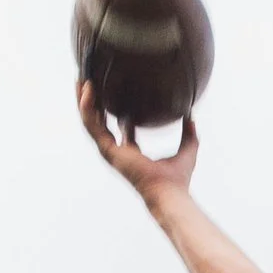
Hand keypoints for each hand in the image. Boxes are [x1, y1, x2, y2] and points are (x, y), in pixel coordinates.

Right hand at [78, 78, 200, 203]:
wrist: (170, 192)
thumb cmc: (177, 179)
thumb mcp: (187, 149)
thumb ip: (188, 133)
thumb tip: (192, 117)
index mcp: (131, 153)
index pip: (119, 129)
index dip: (116, 112)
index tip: (114, 94)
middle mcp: (117, 152)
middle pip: (99, 123)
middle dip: (93, 103)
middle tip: (88, 82)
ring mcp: (110, 151)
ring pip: (90, 122)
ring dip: (84, 101)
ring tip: (81, 80)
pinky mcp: (108, 150)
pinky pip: (92, 125)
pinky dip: (88, 107)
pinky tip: (88, 91)